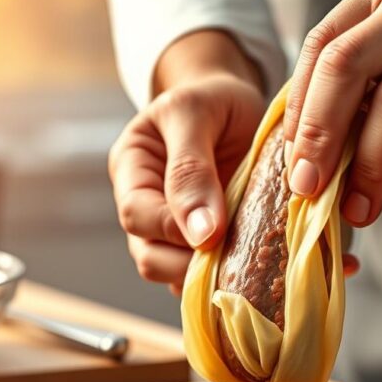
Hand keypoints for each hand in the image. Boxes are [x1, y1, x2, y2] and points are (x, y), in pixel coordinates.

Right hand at [109, 72, 266, 294]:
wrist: (239, 103)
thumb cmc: (213, 99)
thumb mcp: (195, 114)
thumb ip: (190, 167)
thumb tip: (200, 232)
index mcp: (131, 170)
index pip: (137, 214)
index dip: (174, 229)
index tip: (216, 234)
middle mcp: (145, 206)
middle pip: (148, 256)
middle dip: (187, 264)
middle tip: (233, 257)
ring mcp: (171, 231)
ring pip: (173, 275)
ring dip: (207, 278)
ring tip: (244, 266)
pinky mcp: (202, 246)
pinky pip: (203, 279)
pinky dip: (223, 282)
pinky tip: (250, 271)